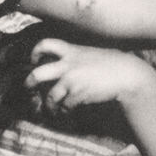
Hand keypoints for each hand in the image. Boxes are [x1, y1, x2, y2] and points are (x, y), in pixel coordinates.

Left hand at [25, 38, 150, 110]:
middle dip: (29, 83)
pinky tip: (69, 111)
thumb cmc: (112, 64)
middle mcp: (67, 65)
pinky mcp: (78, 95)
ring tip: (52, 109)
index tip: (34, 60)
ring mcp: (71, 81)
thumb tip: (66, 67)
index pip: (45, 44)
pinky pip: (65, 106)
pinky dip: (65, 111)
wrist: (126, 75)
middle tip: (29, 87)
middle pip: (37, 73)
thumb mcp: (91, 54)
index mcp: (71, 51)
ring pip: (50, 96)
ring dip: (50, 105)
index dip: (35, 52)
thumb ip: (77, 58)